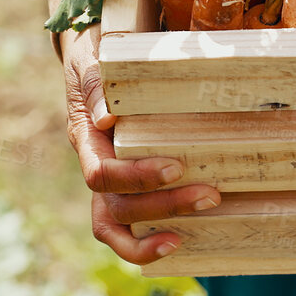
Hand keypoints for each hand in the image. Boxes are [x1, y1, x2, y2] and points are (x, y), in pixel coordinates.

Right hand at [62, 25, 218, 265]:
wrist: (93, 55)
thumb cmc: (97, 57)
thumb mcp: (92, 62)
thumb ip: (97, 86)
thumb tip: (107, 119)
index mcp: (85, 139)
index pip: (101, 175)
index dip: (136, 178)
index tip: (175, 168)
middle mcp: (95, 165)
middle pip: (117, 207)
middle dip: (163, 206)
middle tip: (210, 195)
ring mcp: (110, 182)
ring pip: (119, 224)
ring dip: (156, 231)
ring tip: (196, 230)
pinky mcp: (128, 186)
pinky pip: (130, 225)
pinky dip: (149, 241)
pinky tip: (184, 241)